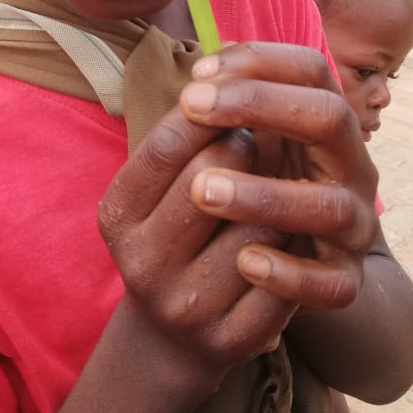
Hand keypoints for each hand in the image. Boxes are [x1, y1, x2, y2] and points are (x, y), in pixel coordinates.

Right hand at [99, 107, 298, 378]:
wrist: (174, 334)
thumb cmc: (175, 231)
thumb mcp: (160, 184)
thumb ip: (187, 134)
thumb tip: (229, 71)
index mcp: (118, 215)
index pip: (169, 144)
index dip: (212, 114)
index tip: (230, 105)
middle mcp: (142, 263)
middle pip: (213, 180)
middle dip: (246, 153)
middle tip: (257, 148)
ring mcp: (185, 306)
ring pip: (259, 229)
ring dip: (277, 203)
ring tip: (275, 196)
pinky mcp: (231, 341)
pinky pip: (284, 283)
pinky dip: (295, 256)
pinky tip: (290, 244)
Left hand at [180, 42, 377, 310]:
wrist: (296, 274)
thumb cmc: (259, 189)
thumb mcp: (249, 144)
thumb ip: (226, 112)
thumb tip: (196, 77)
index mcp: (328, 124)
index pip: (311, 69)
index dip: (259, 61)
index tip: (197, 73)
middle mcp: (353, 167)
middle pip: (330, 117)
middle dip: (261, 105)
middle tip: (191, 105)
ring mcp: (354, 226)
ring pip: (329, 205)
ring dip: (264, 195)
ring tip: (203, 191)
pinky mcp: (346, 282)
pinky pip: (332, 285)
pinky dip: (290, 275)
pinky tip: (244, 264)